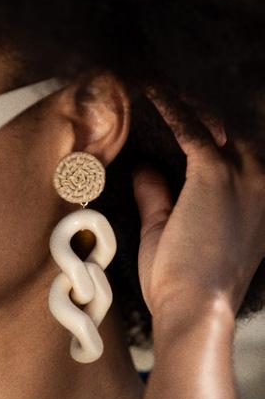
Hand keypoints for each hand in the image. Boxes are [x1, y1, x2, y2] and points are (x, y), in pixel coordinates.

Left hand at [132, 92, 264, 320]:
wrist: (194, 309)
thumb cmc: (182, 283)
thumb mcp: (169, 233)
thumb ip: (159, 197)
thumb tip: (144, 170)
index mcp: (258, 202)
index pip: (237, 153)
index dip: (209, 133)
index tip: (179, 118)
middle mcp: (259, 183)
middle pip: (230, 131)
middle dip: (199, 114)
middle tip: (162, 95)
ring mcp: (241, 176)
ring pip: (212, 124)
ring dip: (185, 106)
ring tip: (154, 89)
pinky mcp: (214, 173)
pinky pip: (189, 128)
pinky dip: (169, 108)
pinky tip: (150, 92)